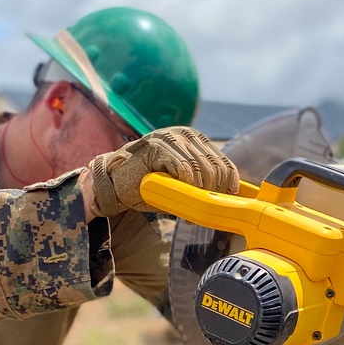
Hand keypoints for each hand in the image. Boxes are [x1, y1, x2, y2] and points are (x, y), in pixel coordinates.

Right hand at [88, 128, 238, 217]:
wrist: (114, 183)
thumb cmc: (149, 184)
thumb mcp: (182, 181)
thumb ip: (203, 183)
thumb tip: (229, 199)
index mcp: (196, 140)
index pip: (225, 164)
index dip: (227, 187)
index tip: (221, 203)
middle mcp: (186, 135)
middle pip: (216, 168)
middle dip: (212, 194)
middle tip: (201, 210)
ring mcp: (171, 138)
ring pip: (201, 170)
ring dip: (197, 194)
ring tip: (186, 210)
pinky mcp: (157, 146)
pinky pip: (183, 169)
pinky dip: (184, 187)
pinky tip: (176, 195)